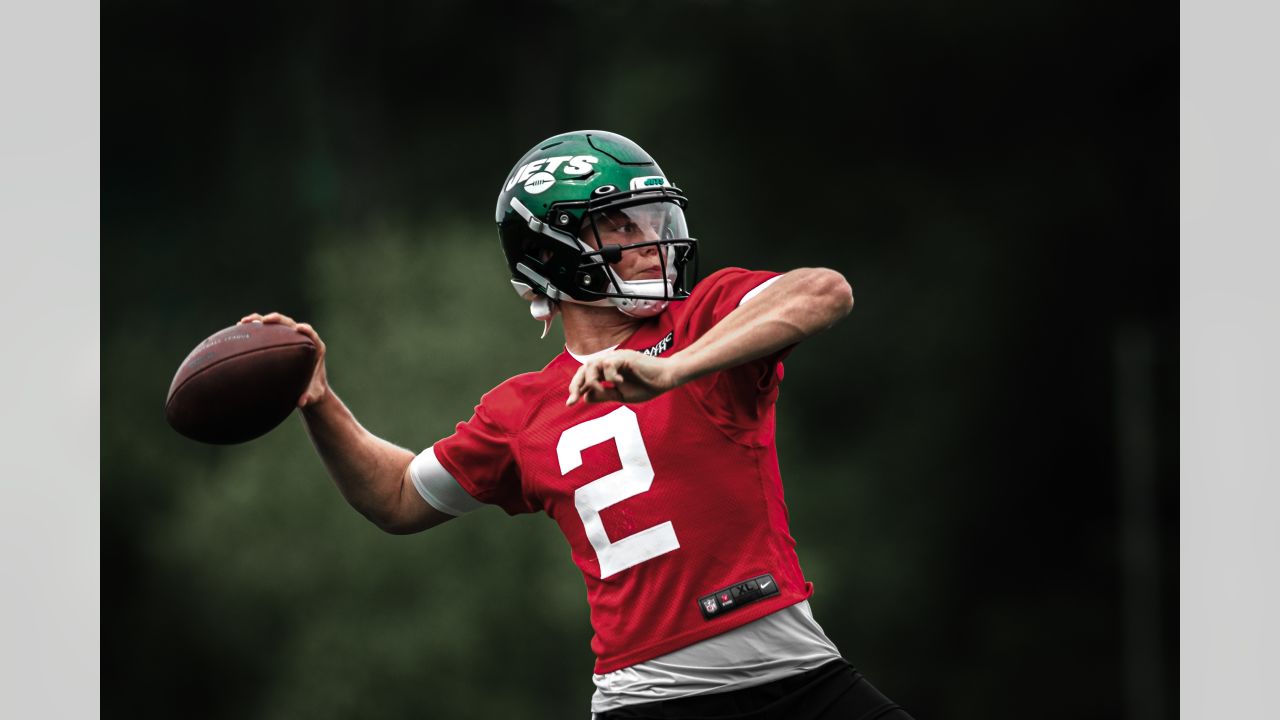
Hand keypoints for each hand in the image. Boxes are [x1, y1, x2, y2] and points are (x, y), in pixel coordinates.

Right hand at [239, 311, 329, 407]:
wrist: (308, 390)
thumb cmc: (313, 392)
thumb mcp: (313, 396)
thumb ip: (309, 397)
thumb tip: (301, 402)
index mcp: (315, 349)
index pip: (311, 335)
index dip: (306, 330)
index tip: (298, 328)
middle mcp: (302, 340)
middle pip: (290, 324)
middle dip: (277, 320)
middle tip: (265, 320)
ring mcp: (289, 339)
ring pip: (275, 325)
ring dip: (260, 320)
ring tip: (244, 322)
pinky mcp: (278, 342)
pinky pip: (266, 332)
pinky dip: (254, 329)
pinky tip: (239, 329)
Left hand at [566, 349, 683, 405]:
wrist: (666, 379)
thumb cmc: (647, 386)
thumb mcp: (621, 395)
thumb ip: (604, 395)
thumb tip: (585, 397)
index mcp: (608, 371)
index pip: (586, 377)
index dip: (576, 388)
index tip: (570, 403)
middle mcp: (609, 362)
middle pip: (584, 367)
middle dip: (576, 382)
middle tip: (573, 398)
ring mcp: (617, 358)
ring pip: (593, 364)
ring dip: (592, 379)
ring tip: (600, 390)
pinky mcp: (625, 357)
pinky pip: (609, 364)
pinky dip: (610, 375)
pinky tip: (619, 383)